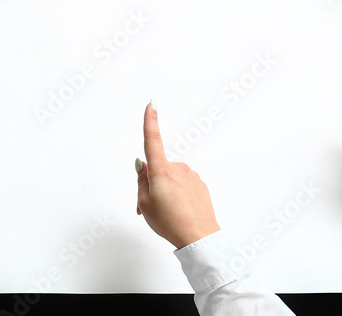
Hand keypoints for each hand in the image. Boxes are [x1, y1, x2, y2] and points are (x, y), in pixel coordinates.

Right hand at [136, 102, 220, 248]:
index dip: (150, 121)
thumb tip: (143, 165)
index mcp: (162, 171)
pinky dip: (178, 196)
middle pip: (158, 169)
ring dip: (167, 191)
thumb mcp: (145, 204)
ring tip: (168, 213)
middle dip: (153, 183)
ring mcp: (191, 176)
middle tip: (153, 207)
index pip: (153, 141)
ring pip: (171, 179)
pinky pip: (183, 186)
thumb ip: (141, 181)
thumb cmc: (171, 223)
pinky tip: (180, 212)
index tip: (152, 103)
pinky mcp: (199, 184)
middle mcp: (178, 168)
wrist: (200, 238)